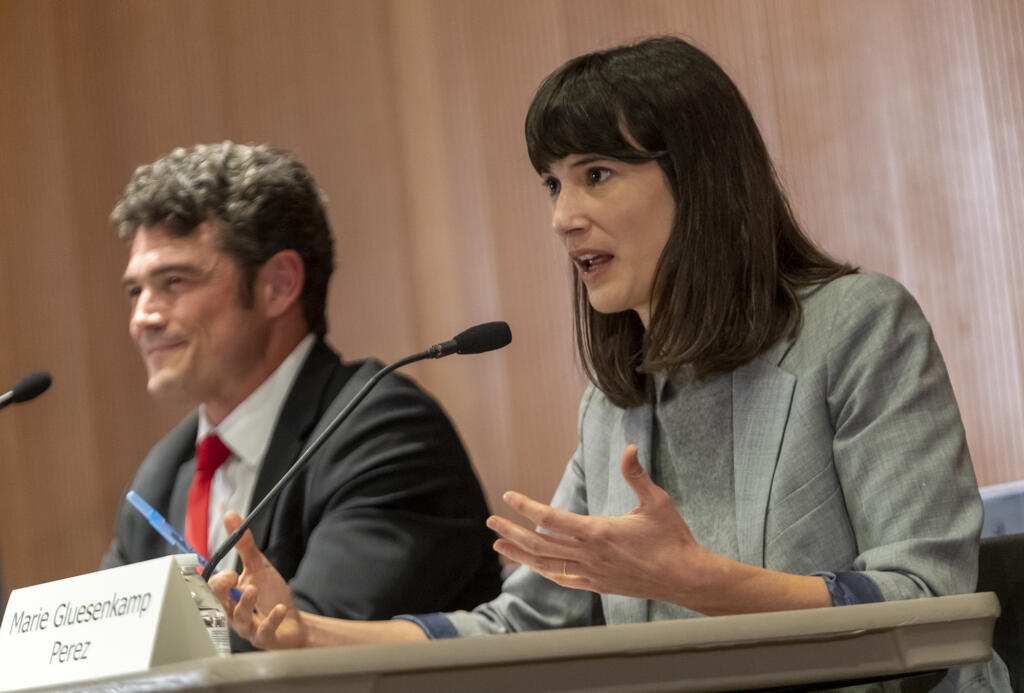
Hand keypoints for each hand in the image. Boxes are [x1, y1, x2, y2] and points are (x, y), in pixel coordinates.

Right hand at [207, 512, 306, 648]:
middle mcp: (233, 613)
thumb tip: (230, 516)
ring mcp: (249, 627)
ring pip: (239, 619)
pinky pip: (264, 632)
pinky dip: (272, 620)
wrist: (292, 622)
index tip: (229, 571)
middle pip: (218, 604)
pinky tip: (279, 609)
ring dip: (245, 603)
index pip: (212, 589)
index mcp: (228, 596)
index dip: (217, 580)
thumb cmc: (270, 595)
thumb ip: (244, 545)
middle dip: (221, 591)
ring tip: (253, 589)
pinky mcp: (265, 638)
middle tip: (231, 578)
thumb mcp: (258, 566)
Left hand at [487, 445, 716, 608]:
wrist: (685, 578)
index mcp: (599, 532)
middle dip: (512, 531)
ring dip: (520, 554)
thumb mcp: (656, 501)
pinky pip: (563, 579)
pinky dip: (543, 570)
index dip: (527, 507)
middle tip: (491, 520)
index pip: (552, 518)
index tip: (509, 497)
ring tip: (499, 544)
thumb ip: (637, 475)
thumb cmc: (673, 538)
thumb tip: (629, 447)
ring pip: (546, 564)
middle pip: (540, 543)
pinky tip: (532, 565)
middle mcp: (590, 555)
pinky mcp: (598, 585)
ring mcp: (592, 573)